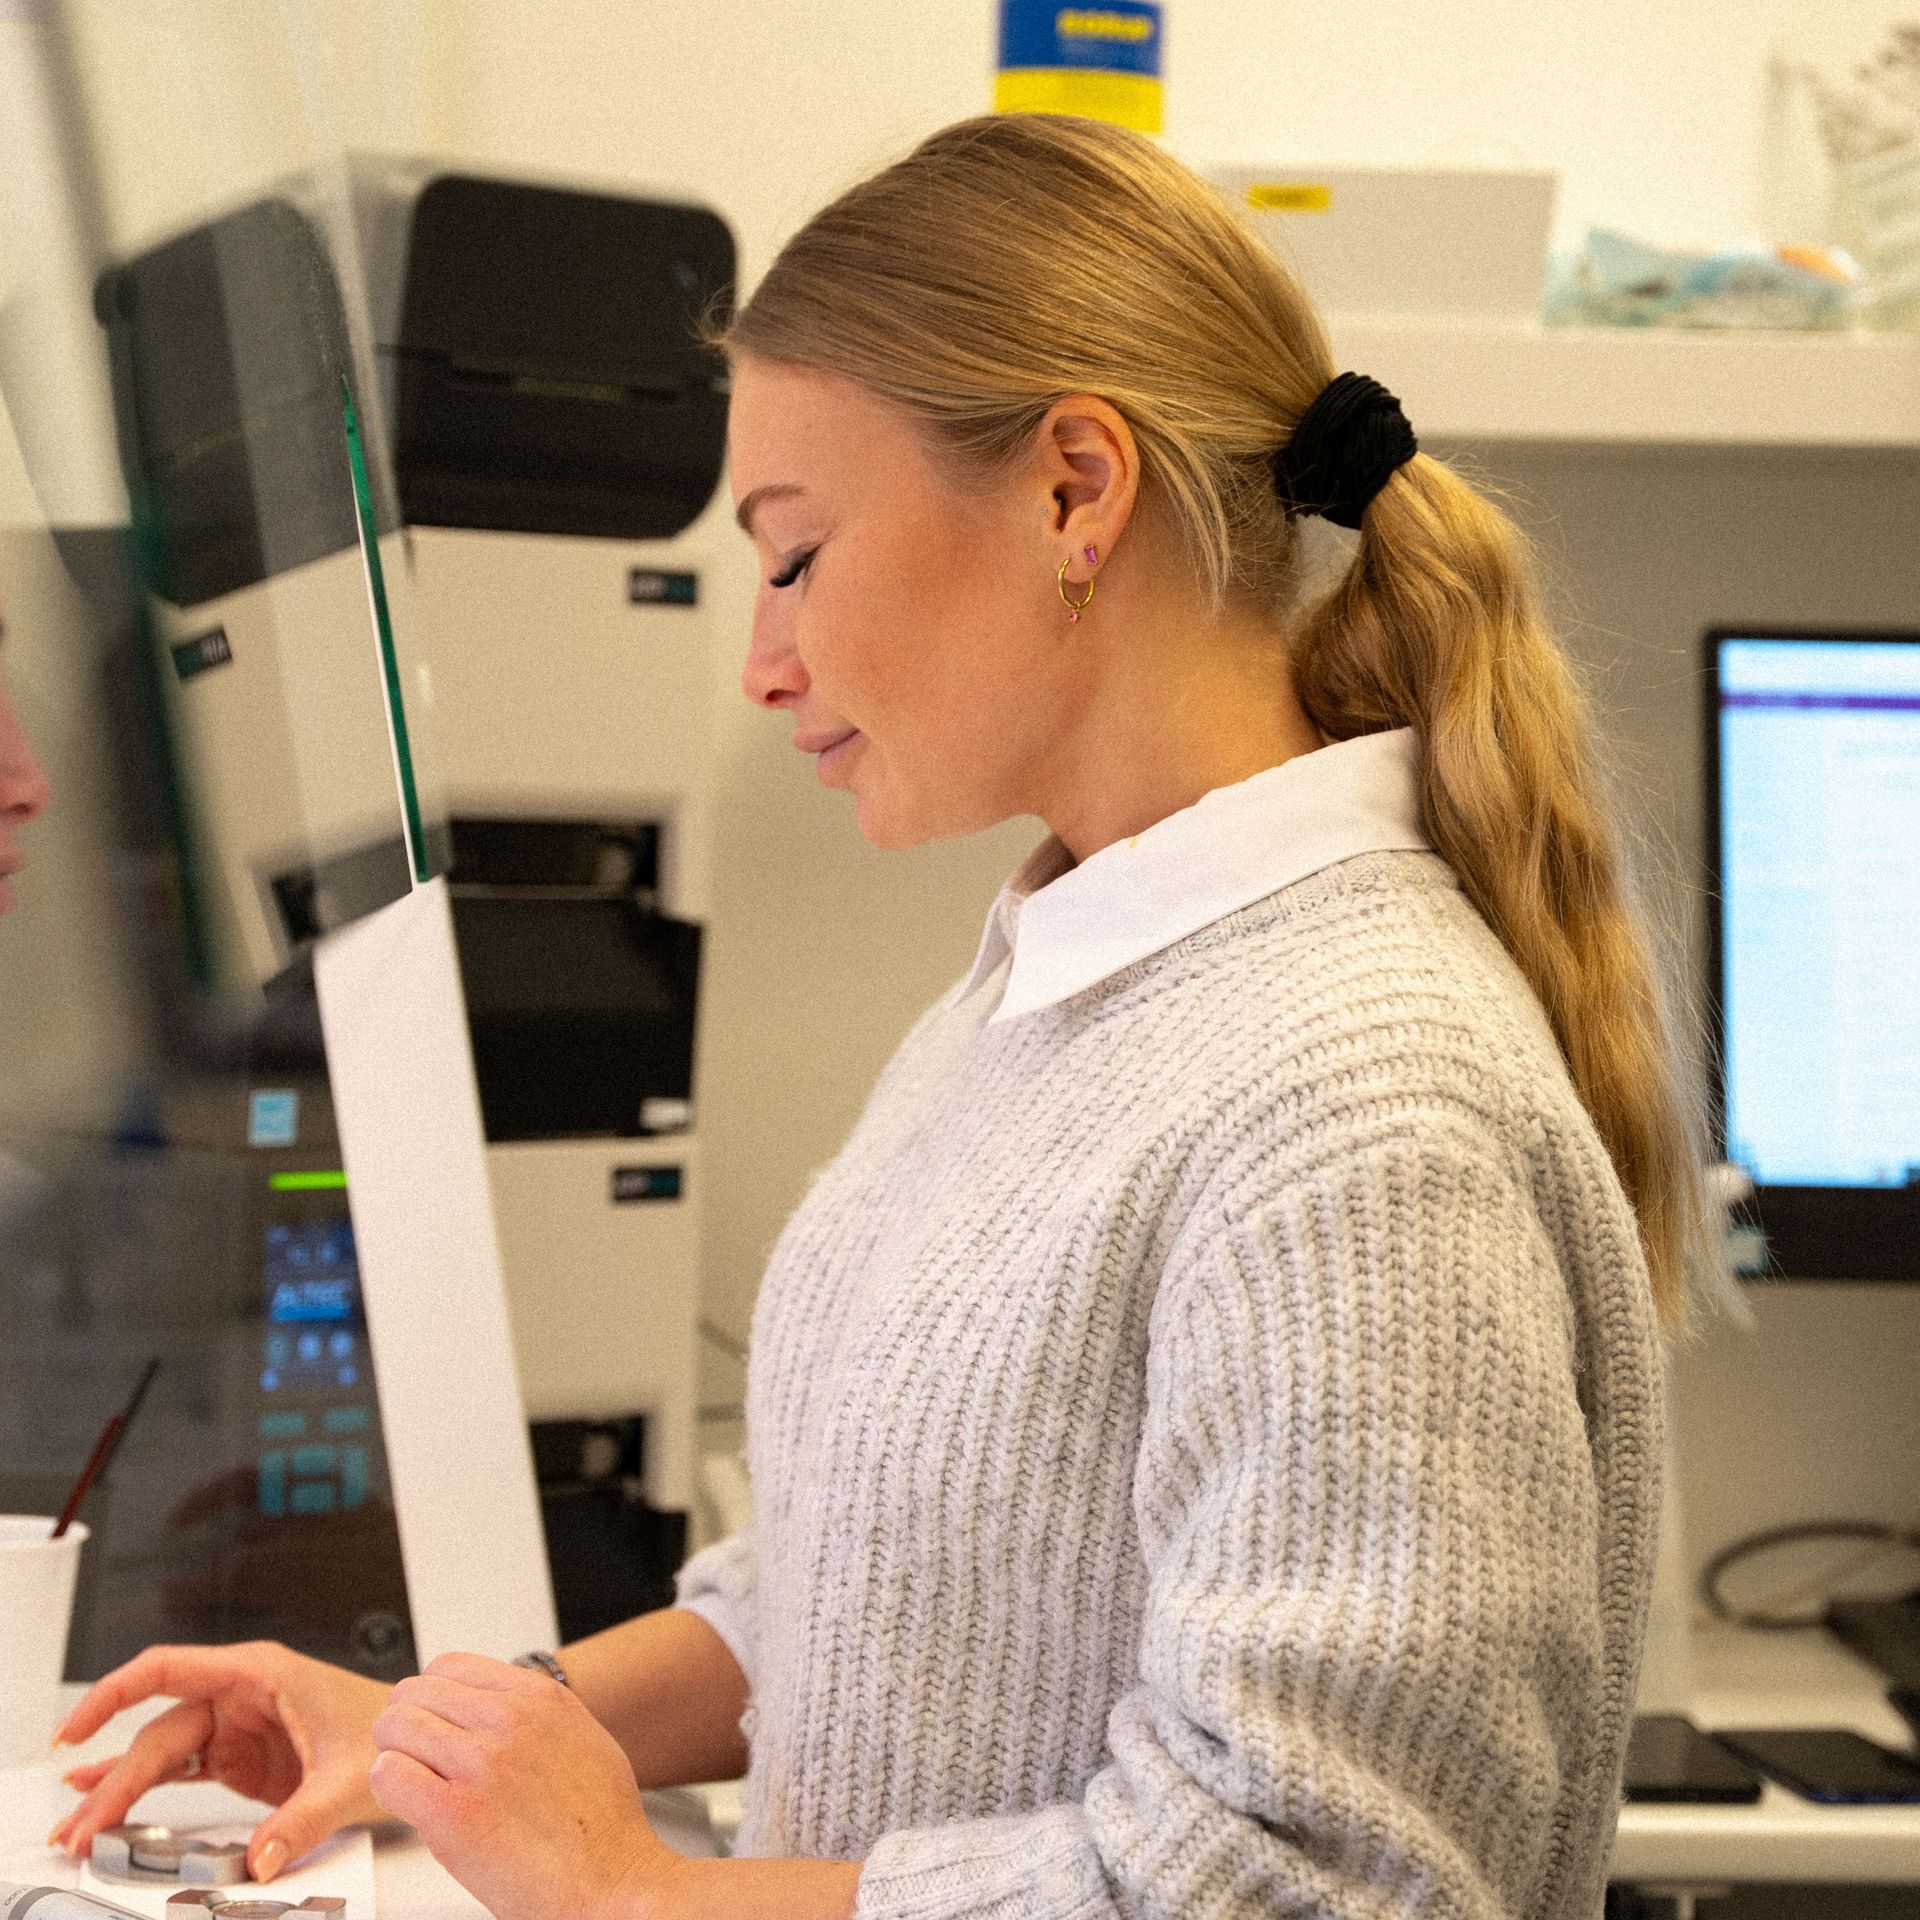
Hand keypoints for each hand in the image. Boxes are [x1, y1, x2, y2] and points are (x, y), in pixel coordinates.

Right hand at [48, 1641, 388, 1879]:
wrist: (416, 1738)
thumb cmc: (390, 1728)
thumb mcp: (351, 1775)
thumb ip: (302, 1819)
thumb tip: (260, 1861)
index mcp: (261, 1673)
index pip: (170, 1669)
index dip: (113, 1692)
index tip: (76, 1725)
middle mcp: (241, 1694)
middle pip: (157, 1730)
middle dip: (114, 1782)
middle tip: (81, 1832)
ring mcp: (236, 1725)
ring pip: (160, 1753)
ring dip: (118, 1791)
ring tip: (77, 1831)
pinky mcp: (239, 1755)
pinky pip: (177, 1769)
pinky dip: (140, 1790)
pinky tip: (105, 1806)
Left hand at [371, 1652, 687, 1919]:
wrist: (611, 1882)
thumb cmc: (602, 1826)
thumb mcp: (583, 1738)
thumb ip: (537, 1716)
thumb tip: (500, 1712)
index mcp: (538, 1697)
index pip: (449, 1665)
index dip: (433, 1698)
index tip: (434, 1723)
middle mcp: (507, 1720)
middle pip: (414, 1692)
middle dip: (406, 1725)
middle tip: (414, 1756)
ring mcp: (480, 1763)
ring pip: (395, 1727)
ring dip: (395, 1756)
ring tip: (414, 1784)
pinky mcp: (453, 1813)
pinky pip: (388, 1774)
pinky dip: (391, 1789)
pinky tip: (415, 1807)